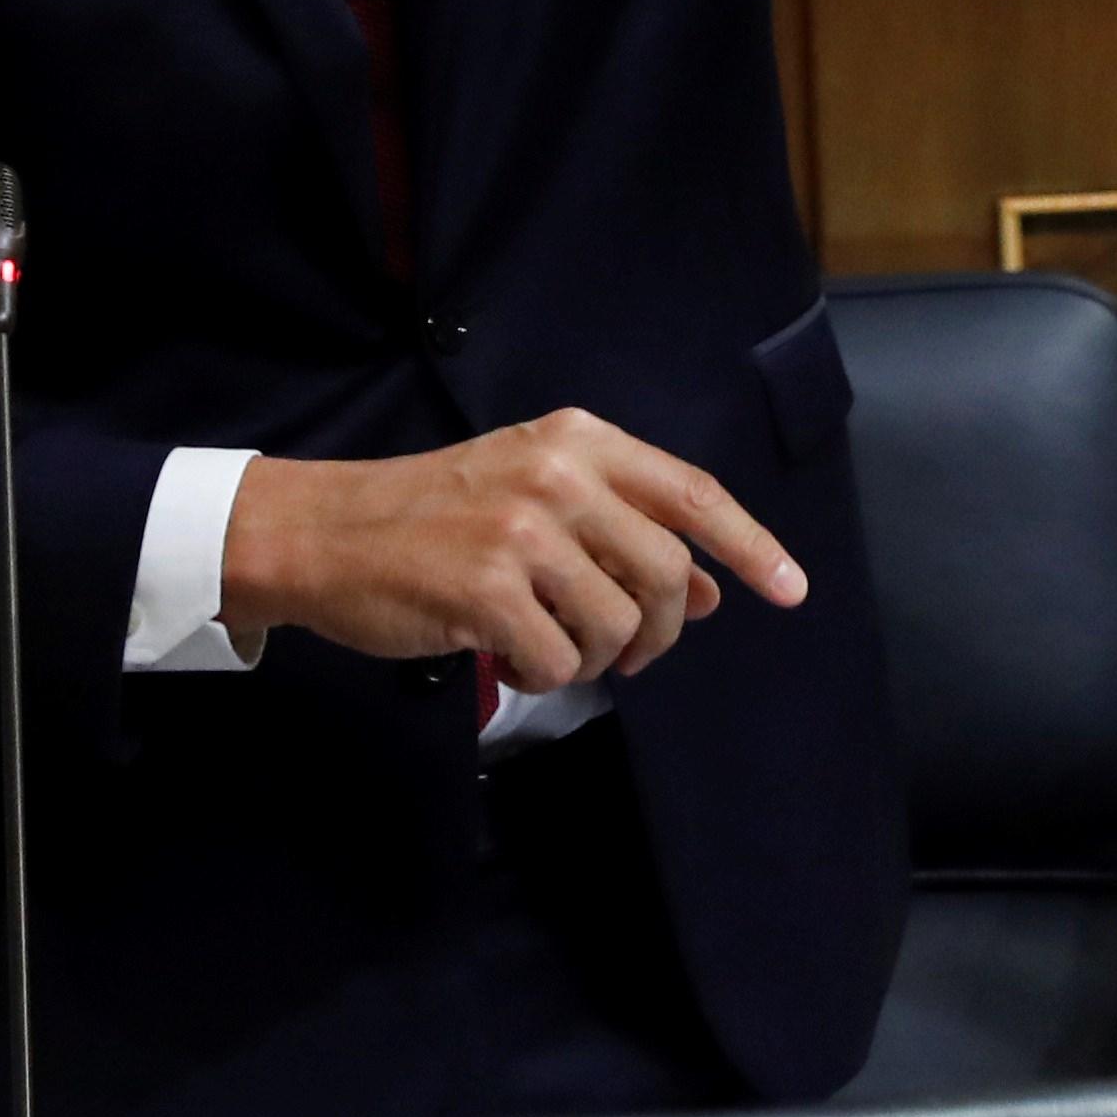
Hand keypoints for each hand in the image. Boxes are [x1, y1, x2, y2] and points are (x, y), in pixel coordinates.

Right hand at [215, 411, 805, 688]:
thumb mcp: (536, 501)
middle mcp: (558, 476)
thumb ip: (622, 534)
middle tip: (629, 655)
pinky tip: (513, 657)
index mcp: (578, 441)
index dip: (750, 544)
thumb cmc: (435, 518)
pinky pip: (559, 661)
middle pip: (666, 572)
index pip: (691, 492)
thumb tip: (710, 589)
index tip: (790, 589)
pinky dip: (545, 675)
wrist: (326, 531)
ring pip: (618, 625)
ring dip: (594, 659)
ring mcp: (522, 532)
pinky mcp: (486, 590)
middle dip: (660, 630)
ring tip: (551, 647)